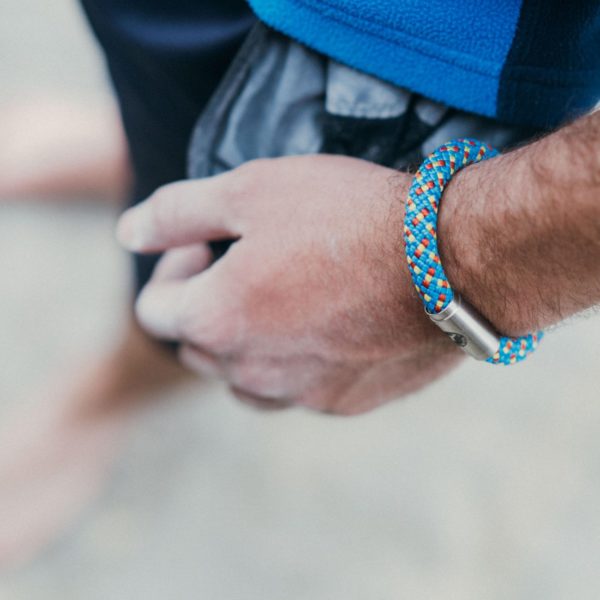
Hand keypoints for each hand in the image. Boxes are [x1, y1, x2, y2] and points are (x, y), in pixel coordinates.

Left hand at [117, 155, 462, 413]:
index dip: (171, 269)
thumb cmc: (347, 216)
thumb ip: (175, 213)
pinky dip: (292, 362)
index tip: (206, 242)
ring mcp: (299, 394)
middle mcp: (249, 371)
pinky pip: (295, 390)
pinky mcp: (343, 403)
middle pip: (196, 346)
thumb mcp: (249, 189)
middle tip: (245, 262)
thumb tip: (127, 233)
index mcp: (215, 320)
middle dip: (205, 304)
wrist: (451, 260)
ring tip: (280, 298)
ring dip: (244, 342)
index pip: (152, 309)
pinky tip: (324, 324)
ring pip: (241, 378)